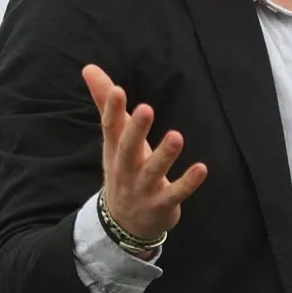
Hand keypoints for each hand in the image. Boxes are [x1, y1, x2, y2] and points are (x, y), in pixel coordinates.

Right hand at [82, 64, 206, 242]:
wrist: (123, 224)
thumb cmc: (122, 168)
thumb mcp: (112, 138)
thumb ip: (105, 103)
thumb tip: (89, 68)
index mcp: (114, 150)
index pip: (110, 128)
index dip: (112, 109)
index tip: (117, 90)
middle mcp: (126, 169)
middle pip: (128, 149)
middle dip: (136, 131)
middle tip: (146, 109)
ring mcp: (143, 189)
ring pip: (153, 172)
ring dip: (164, 155)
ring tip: (177, 136)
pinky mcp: (162, 205)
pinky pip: (175, 194)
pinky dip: (188, 183)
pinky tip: (202, 168)